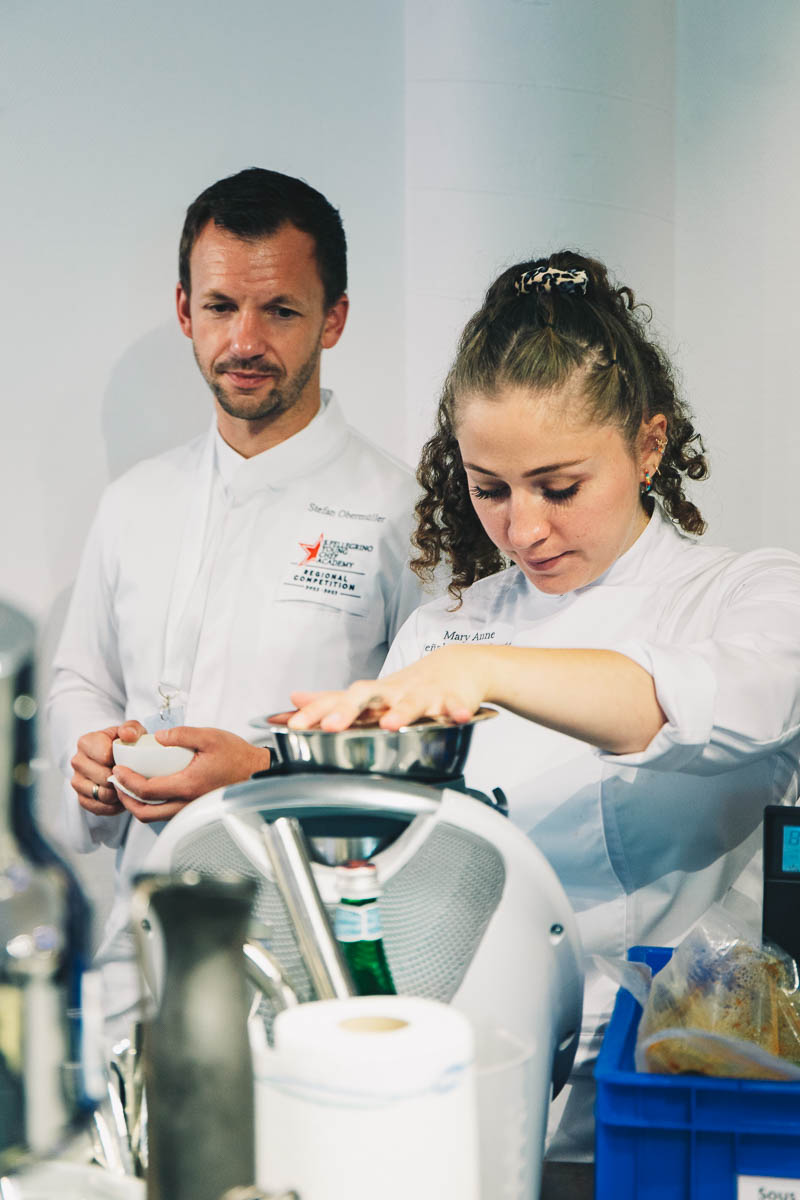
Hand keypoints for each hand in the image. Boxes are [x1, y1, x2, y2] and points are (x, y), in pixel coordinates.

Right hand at [71, 720, 145, 815]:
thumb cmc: (123, 743)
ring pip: (101, 794)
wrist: (115, 758)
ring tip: (127, 786)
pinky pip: (98, 808)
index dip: (121, 761)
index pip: (104, 756)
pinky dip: (113, 806)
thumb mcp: (131, 731)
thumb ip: (131, 729)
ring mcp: (77, 781)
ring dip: (118, 794)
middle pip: (103, 777)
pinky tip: (121, 797)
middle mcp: (77, 761)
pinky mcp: (81, 798)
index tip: (128, 760)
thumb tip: (127, 735)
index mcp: (86, 742)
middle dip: (121, 778)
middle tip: (132, 776)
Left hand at [109, 726, 270, 823]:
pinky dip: (151, 806)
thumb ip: (182, 734)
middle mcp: (187, 802)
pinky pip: (165, 814)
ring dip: (137, 805)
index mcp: (188, 784)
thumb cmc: (236, 756)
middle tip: (117, 784)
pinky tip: (149, 791)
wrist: (256, 771)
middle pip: (145, 813)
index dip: (127, 781)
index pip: (147, 790)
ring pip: (155, 817)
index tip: (118, 770)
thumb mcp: (210, 736)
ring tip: (129, 787)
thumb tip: (159, 737)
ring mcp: (190, 808)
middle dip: (125, 800)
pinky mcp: (193, 809)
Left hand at [289, 646, 492, 731]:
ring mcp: (422, 694)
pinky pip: (455, 705)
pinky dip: (457, 710)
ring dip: (401, 712)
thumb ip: (331, 699)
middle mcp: (393, 692)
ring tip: (390, 724)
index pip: (337, 700)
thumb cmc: (408, 685)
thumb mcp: (370, 692)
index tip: (292, 725)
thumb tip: (294, 699)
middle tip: (331, 726)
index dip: (314, 713)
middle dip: (348, 710)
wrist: (456, 666)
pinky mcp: (452, 698)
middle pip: (367, 696)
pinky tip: (458, 717)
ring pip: (410, 702)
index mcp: (372, 695)